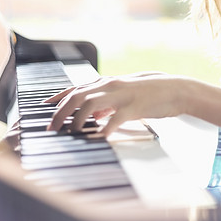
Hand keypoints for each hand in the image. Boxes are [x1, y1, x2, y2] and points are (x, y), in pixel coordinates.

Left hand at [46, 73, 186, 136]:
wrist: (175, 89)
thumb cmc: (150, 93)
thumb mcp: (125, 95)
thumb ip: (107, 103)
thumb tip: (92, 114)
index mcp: (108, 83)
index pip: (76, 88)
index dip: (58, 97)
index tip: (45, 108)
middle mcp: (111, 86)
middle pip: (77, 96)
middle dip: (60, 113)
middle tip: (52, 128)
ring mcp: (122, 96)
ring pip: (91, 104)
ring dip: (77, 120)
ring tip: (72, 133)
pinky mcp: (134, 107)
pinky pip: (115, 119)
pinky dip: (104, 129)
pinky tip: (99, 137)